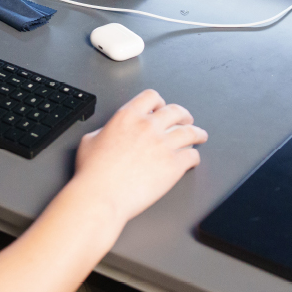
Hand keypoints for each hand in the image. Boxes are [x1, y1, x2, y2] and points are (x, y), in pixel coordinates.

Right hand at [72, 89, 206, 226]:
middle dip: (183, 116)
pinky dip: (194, 157)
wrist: (102, 195)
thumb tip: (108, 133)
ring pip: (189, 132)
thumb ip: (104, 131)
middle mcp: (148, 126)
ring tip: (200, 136)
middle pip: (176, 111)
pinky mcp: (173, 165)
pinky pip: (192, 156)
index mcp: (128, 116)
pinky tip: (192, 159)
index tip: (161, 108)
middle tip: (186, 120)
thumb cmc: (93, 172)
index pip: (151, 97)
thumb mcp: (90, 140)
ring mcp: (163, 144)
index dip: (159, 102)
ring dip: (197, 133)